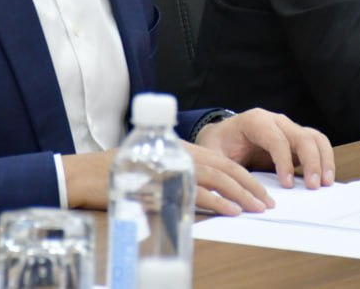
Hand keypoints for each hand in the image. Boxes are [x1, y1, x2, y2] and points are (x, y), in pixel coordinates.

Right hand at [59, 139, 287, 217]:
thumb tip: (208, 192)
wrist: (92, 173)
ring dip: (241, 194)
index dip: (245, 178)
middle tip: (267, 203)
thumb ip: (182, 172)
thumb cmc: (123, 171)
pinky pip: (197, 193)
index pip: (224, 162)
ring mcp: (174, 168)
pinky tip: (232, 210)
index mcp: (185, 149)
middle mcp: (183, 154)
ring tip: (257, 208)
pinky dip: (218, 201)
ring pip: (217, 179)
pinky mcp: (165, 184)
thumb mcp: (158, 166)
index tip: (262, 193)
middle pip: (226, 169)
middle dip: (250, 187)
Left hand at [194, 108, 335, 190]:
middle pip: (301, 136)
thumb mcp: (213, 155)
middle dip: (310, 161)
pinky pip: (317, 145)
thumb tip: (234, 191)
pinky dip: (324, 159)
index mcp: (255, 121)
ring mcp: (289, 129)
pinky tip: (325, 179)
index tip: (287, 184)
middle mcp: (276, 121)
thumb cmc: (218, 145)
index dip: (284, 161)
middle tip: (313, 187)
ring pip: (314, 138)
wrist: (222, 136)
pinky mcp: (296, 140)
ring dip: (323, 159)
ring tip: (325, 183)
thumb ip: (223, 169)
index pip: (276, 138)